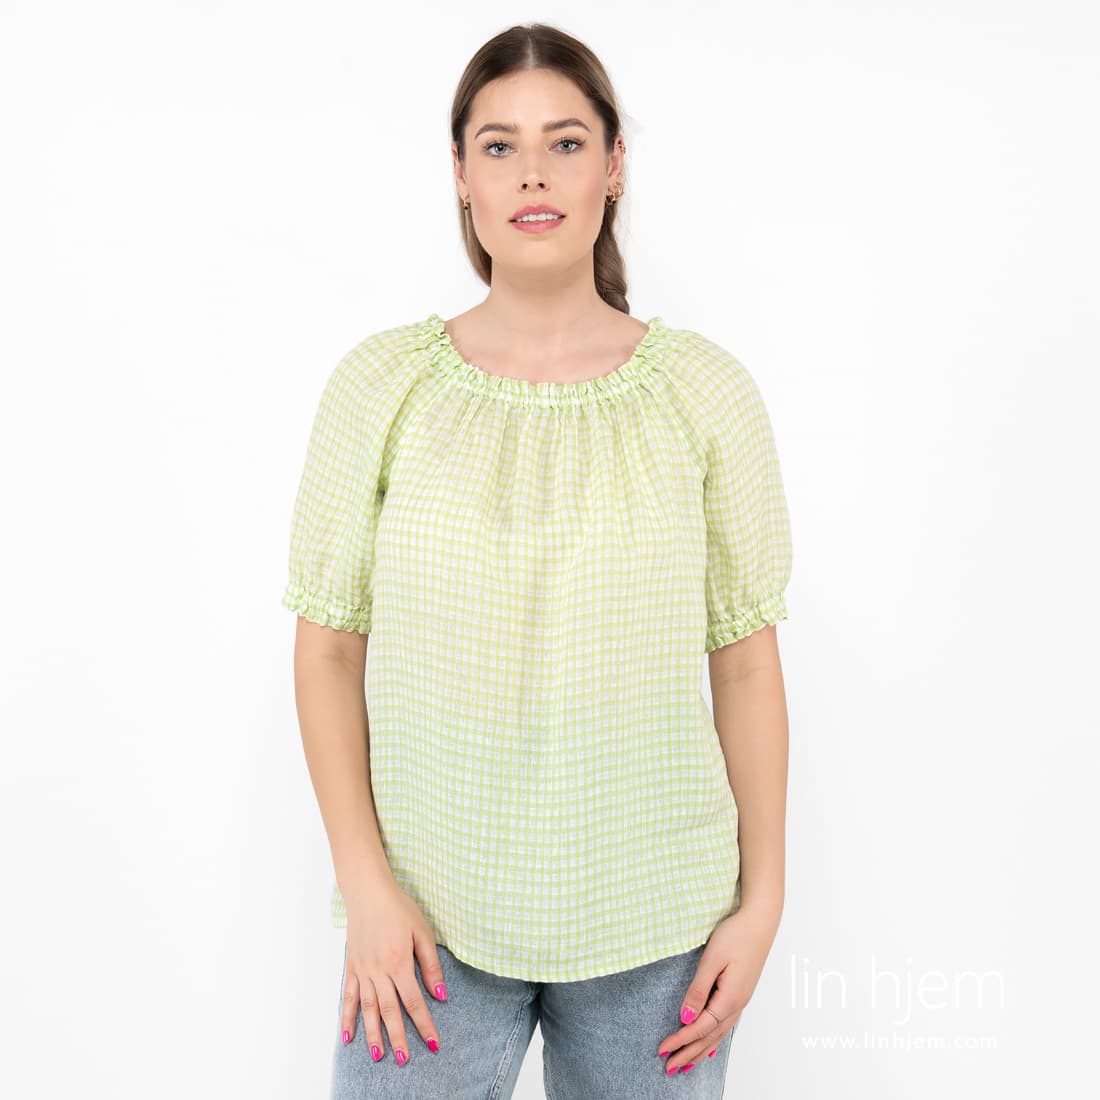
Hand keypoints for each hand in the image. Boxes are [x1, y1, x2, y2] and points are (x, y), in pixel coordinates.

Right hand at [340, 880, 448, 1064]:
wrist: (368, 892)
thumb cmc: (399, 909)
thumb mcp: (422, 931)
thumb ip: (431, 965)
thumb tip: (441, 994)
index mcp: (399, 963)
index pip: (414, 1001)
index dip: (424, 1024)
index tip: (434, 1043)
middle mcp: (379, 971)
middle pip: (389, 1011)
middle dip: (398, 1037)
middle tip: (404, 1060)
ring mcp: (362, 970)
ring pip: (368, 1009)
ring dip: (373, 1034)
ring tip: (379, 1056)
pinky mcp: (351, 967)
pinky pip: (349, 997)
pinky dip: (348, 1018)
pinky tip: (348, 1036)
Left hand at [656, 905, 780, 1074]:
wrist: (760, 921)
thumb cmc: (736, 935)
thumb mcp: (712, 959)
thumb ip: (698, 989)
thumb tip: (686, 1017)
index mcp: (729, 999)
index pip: (700, 1028)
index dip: (680, 1041)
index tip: (662, 1050)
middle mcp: (737, 1005)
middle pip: (710, 1038)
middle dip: (688, 1054)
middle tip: (669, 1069)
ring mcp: (741, 1000)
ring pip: (718, 1034)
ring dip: (701, 1051)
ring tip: (686, 1066)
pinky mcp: (740, 993)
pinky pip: (725, 1025)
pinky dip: (714, 1040)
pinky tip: (711, 1046)